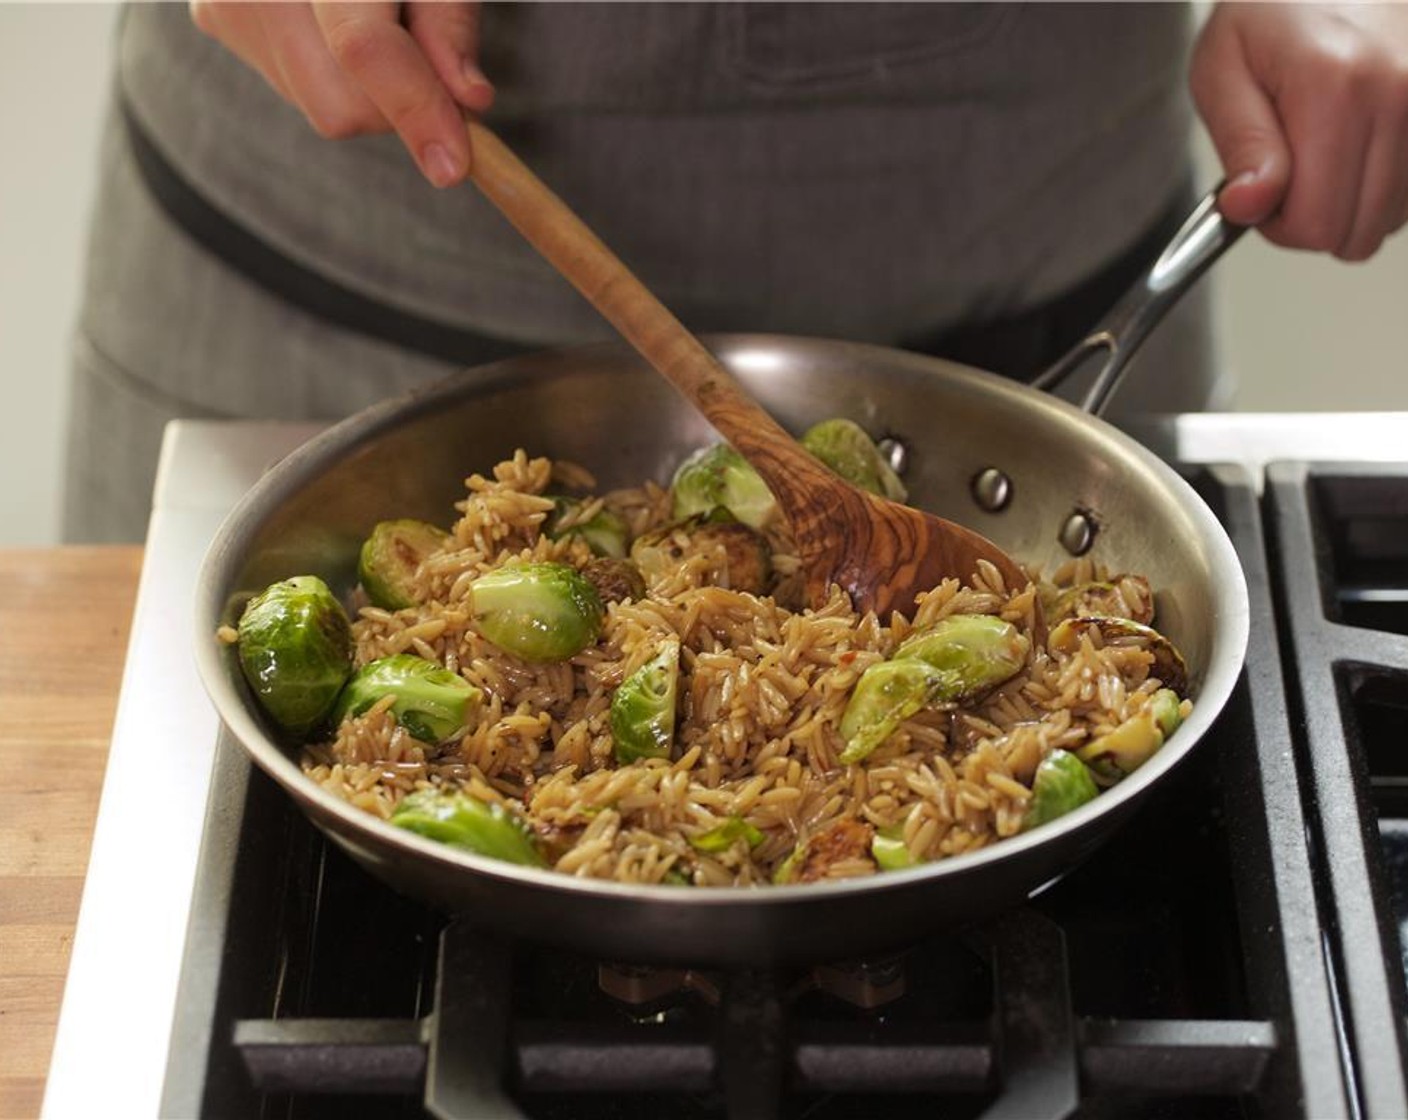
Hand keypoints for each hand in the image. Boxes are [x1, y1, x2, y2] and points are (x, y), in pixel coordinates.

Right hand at [189, 2, 492, 187]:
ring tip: (376, 16)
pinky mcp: (216, 18)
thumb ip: (449, 23)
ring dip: (369, 91)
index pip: (362, 46)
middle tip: (423, 53)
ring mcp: (226, 1)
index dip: (414, 107)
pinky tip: (335, 22)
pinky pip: (295, 87)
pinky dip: (335, 74)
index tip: (453, 165)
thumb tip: (468, 100)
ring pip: (318, 105)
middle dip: (397, 104)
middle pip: (338, 102)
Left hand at [1191, 3, 1407, 260]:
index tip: (1264, 197)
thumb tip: (1249, 206)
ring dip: (1349, 204)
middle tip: (1289, 176)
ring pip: (1390, 219)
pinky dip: (1380, 186)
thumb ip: (1240, 145)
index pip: (1316, 224)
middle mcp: (1399, 94)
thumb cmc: (1273, 11)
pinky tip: (1355, 149)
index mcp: (1334, 88)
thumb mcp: (1223, 70)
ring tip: (1323, 153)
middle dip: (1313, 220)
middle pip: (1357, 231)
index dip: (1279, 227)